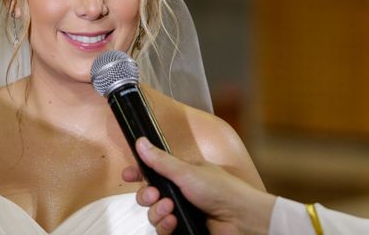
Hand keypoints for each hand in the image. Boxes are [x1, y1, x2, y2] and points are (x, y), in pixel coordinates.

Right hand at [122, 138, 275, 234]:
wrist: (240, 219)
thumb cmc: (222, 190)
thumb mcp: (187, 171)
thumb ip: (161, 160)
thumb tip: (141, 142)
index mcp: (180, 173)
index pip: (152, 171)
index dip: (138, 173)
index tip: (128, 175)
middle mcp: (179, 192)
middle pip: (148, 194)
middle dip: (146, 195)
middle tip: (153, 194)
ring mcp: (181, 211)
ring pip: (153, 214)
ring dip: (157, 212)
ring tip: (169, 209)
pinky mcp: (182, 229)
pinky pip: (162, 230)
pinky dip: (164, 226)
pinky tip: (173, 222)